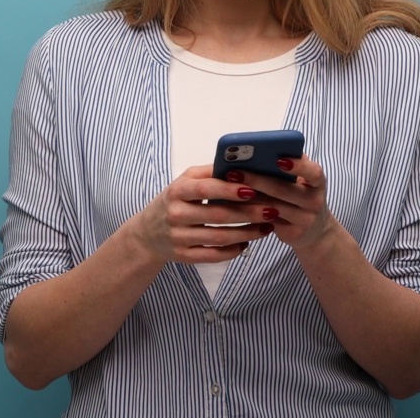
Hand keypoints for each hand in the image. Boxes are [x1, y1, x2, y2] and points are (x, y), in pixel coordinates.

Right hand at [129, 164, 277, 263]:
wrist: (147, 233)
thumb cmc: (174, 200)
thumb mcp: (185, 181)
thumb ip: (210, 173)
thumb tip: (241, 164)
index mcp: (177, 191)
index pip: (206, 189)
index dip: (230, 189)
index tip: (253, 189)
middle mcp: (176, 214)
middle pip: (218, 215)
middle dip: (248, 213)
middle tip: (272, 210)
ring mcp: (179, 237)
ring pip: (219, 237)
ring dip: (247, 233)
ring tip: (267, 228)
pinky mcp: (183, 256)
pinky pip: (213, 255)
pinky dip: (233, 251)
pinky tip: (247, 243)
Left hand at [235, 155, 338, 250]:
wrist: (315, 230)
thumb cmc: (301, 195)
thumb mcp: (302, 179)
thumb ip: (289, 165)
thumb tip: (260, 150)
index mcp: (317, 182)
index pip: (313, 172)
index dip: (298, 166)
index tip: (278, 160)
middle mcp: (315, 201)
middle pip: (285, 190)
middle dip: (258, 180)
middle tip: (235, 172)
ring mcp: (305, 220)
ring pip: (273, 207)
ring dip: (249, 197)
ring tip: (230, 188)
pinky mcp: (293, 234)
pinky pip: (268, 222)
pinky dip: (250, 213)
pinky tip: (235, 205)